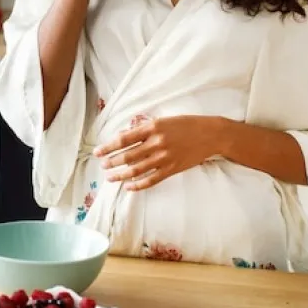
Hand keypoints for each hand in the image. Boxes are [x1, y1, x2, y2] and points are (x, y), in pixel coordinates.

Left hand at [92, 115, 224, 190]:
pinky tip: (129, 187)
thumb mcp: (162, 120)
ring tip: (110, 177)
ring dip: (120, 175)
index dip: (108, 147)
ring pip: (136, 169)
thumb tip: (123, 136)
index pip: (123, 139)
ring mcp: (164, 158)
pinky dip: (138, 185)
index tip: (97, 152)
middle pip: (127, 156)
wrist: (210, 134)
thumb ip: (143, 129)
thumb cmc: (185, 125)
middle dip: (111, 162)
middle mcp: (156, 143)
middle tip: (102, 165)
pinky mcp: (172, 169)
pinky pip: (151, 180)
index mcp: (152, 127)